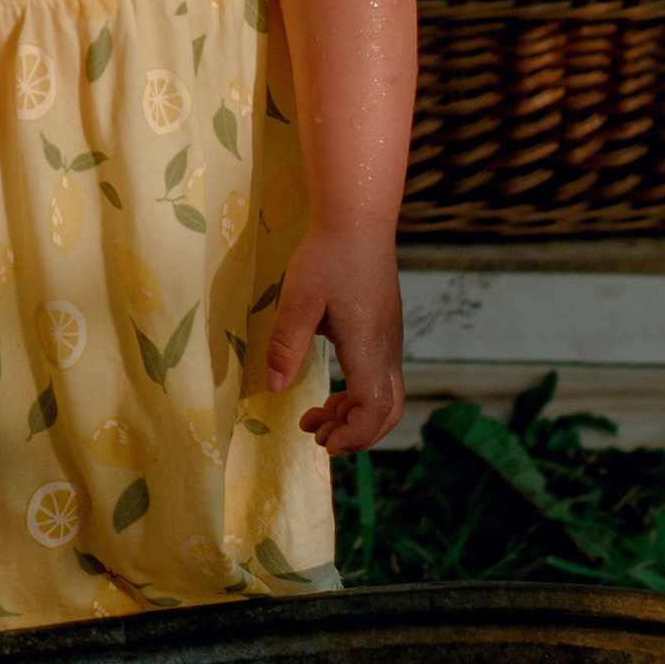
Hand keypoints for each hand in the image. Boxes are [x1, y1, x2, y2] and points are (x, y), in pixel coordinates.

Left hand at [262, 226, 404, 456]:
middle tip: (317, 435)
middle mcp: (386, 349)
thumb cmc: (327, 257)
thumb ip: (286, 346)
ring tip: (317, 416)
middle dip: (356, 434)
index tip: (321, 442)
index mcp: (368, 348)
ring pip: (386, 395)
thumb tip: (275, 389)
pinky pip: (380, 376)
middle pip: (389, 411)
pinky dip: (358, 394)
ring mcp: (390, 340)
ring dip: (354, 414)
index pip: (374, 410)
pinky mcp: (385, 329)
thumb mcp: (298, 301)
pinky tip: (332, 388)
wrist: (358, 221)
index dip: (353, 436)